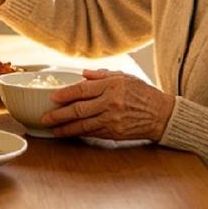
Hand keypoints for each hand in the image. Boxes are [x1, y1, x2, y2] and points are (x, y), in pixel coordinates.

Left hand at [40, 70, 174, 142]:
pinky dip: (78, 134)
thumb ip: (102, 75)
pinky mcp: (114, 133)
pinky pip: (92, 133)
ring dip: (65, 128)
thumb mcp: (125, 77)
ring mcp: (112, 119)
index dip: (65, 94)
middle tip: (45, 117)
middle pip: (78, 109)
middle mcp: (111, 103)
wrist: (162, 115)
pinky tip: (68, 133)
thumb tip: (83, 74)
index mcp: (112, 86)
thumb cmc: (143, 94)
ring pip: (82, 125)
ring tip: (52, 129)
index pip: (82, 89)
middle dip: (58, 114)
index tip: (52, 97)